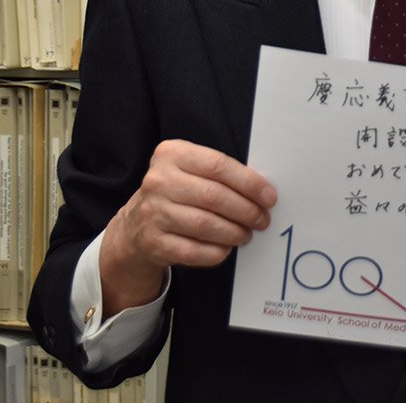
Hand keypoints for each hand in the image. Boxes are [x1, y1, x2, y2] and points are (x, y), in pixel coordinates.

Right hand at [99, 139, 276, 315]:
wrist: (136, 224)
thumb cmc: (178, 192)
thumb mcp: (191, 170)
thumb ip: (220, 173)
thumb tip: (262, 191)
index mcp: (171, 154)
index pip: (218, 165)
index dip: (249, 182)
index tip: (269, 196)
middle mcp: (158, 181)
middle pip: (214, 196)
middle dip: (246, 210)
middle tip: (262, 219)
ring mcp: (152, 212)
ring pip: (205, 225)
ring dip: (234, 232)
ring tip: (246, 233)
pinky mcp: (153, 241)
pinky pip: (194, 250)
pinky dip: (216, 251)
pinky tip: (226, 248)